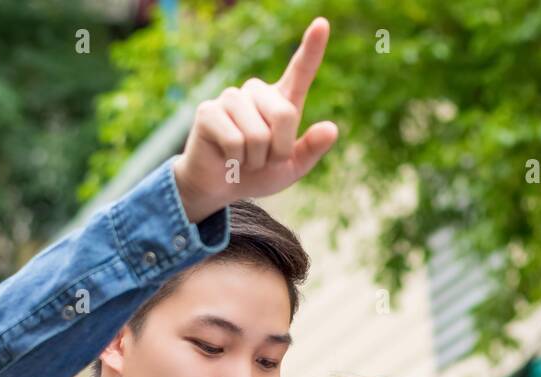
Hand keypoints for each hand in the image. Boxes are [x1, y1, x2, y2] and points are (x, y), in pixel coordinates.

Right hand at [173, 16, 338, 222]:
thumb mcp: (291, 169)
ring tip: (243, 158)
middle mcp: (256, 92)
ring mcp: (231, 98)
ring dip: (255, 159)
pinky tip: (226, 157)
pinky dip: (236, 160)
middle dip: (279, 149)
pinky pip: (235, 141)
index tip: (322, 24)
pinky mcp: (208, 111)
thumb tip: (331, 128)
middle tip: (263, 159)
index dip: (312, 48)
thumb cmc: (256, 174)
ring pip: (258, 133)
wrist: (219, 188)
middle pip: (285, 114)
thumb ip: (311, 150)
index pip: (300, 71)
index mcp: (281, 101)